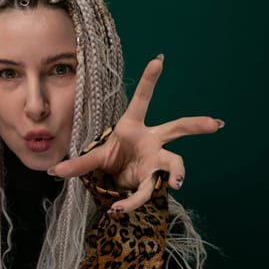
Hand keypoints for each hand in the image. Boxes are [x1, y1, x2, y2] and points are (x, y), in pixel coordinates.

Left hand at [49, 55, 223, 211]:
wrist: (117, 178)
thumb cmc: (112, 157)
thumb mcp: (95, 158)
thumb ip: (77, 164)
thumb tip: (52, 171)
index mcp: (133, 126)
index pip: (143, 100)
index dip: (150, 81)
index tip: (159, 59)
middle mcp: (151, 141)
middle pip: (176, 129)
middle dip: (195, 125)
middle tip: (215, 124)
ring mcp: (156, 160)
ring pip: (174, 163)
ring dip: (177, 173)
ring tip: (177, 183)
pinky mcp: (152, 180)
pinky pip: (147, 191)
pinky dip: (131, 201)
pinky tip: (118, 209)